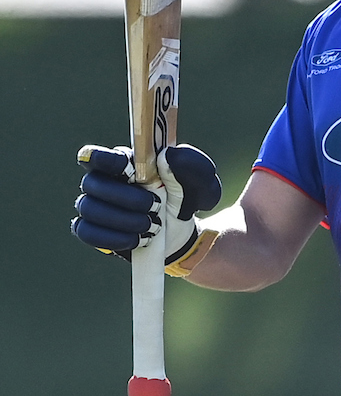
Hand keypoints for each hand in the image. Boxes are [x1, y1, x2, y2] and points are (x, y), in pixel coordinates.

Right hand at [72, 144, 221, 274]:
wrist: (180, 234)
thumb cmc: (185, 199)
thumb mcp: (198, 181)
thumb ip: (189, 165)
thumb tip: (166, 157)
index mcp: (124, 161)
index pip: (96, 155)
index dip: (105, 160)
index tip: (128, 171)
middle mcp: (102, 180)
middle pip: (92, 183)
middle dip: (126, 198)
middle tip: (156, 207)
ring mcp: (94, 206)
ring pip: (90, 209)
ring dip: (124, 220)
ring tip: (153, 227)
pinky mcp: (92, 230)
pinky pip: (87, 233)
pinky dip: (114, 238)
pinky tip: (138, 240)